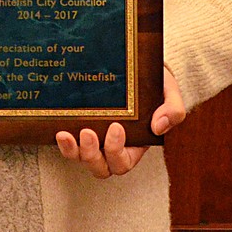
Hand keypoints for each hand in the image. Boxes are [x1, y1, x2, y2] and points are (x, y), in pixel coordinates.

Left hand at [55, 68, 185, 178]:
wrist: (134, 63)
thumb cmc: (155, 82)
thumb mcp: (169, 92)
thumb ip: (173, 110)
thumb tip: (159, 127)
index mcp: (135, 144)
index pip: (123, 161)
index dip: (117, 151)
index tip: (116, 127)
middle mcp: (112, 145)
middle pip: (100, 167)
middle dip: (91, 155)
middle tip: (88, 132)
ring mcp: (93, 136)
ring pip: (80, 158)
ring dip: (72, 151)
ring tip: (65, 134)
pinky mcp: (78, 124)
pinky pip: (68, 142)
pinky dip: (61, 141)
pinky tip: (57, 128)